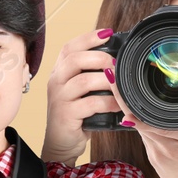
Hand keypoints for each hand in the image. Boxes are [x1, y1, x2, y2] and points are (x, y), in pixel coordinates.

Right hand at [41, 28, 121, 164]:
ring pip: (83, 81)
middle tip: (117, 64)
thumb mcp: (80, 92)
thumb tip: (118, 60)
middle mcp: (56, 82)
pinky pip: (91, 104)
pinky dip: (108, 103)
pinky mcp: (66, 115)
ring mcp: (59, 99)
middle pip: (75, 59)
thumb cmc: (76, 115)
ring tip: (121, 85)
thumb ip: (91, 75)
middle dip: (100, 58)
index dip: (88, 38)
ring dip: (107, 81)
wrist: (61, 144)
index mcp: (59, 73)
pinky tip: (118, 105)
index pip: (69, 47)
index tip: (108, 33)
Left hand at [116, 70, 177, 177]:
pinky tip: (141, 110)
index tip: (121, 80)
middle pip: (139, 117)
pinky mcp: (153, 160)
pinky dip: (144, 123)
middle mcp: (165, 147)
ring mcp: (156, 155)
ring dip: (132, 108)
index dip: (134, 98)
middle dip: (125, 97)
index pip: (153, 115)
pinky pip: (146, 136)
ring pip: (140, 126)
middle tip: (113, 74)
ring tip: (122, 85)